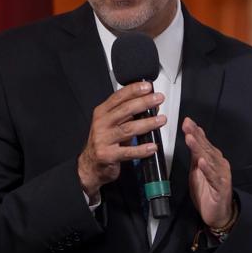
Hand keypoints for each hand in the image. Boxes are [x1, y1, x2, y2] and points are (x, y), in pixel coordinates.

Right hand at [77, 82, 166, 198]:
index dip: (133, 90)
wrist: (90, 164)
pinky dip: (142, 149)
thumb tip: (151, 104)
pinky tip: (152, 146)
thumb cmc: (104, 141)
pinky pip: (128, 151)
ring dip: (147, 123)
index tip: (148, 87)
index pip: (118, 97)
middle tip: (158, 99)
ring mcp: (103, 140)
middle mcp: (101, 124)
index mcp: (102, 113)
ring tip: (161, 120)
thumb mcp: (113, 124)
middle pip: (125, 110)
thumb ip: (129, 114)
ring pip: (128, 129)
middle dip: (144, 103)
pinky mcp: (107, 155)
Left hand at [183, 117, 233, 227]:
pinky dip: (208, 169)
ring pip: (209, 159)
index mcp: (212, 159)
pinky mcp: (221, 187)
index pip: (203, 142)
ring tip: (190, 139)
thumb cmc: (208, 191)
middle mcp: (218, 163)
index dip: (195, 131)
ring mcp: (221, 174)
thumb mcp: (197, 170)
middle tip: (188, 125)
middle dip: (196, 135)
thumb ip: (195, 154)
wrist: (218, 213)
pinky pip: (213, 177)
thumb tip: (191, 136)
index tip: (187, 121)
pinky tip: (202, 162)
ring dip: (199, 148)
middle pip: (206, 147)